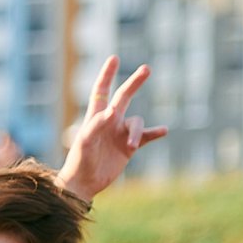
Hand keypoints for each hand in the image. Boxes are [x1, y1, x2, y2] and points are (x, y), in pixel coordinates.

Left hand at [57, 56, 167, 204]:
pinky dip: (154, 133)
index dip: (107, 74)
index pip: (101, 90)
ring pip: (136, 123)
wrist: (84, 184)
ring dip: (136, 133)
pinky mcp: (128, 147)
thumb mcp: (86, 142)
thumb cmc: (79, 161)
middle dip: (134, 83)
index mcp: (96, 116)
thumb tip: (114, 111)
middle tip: (146, 68)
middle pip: (123, 97)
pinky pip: (145, 136)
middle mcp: (110, 122)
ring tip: (130, 146)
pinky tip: (163, 130)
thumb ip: (97, 125)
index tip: (114, 59)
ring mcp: (120, 133)